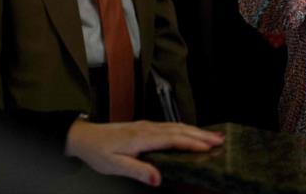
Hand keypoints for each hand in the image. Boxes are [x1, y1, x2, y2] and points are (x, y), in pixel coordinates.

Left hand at [65, 120, 223, 186]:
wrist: (85, 137)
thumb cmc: (99, 151)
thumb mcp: (115, 166)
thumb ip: (137, 171)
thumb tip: (157, 179)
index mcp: (142, 138)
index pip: (173, 139)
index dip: (191, 143)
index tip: (208, 147)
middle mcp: (148, 128)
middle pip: (180, 130)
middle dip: (201, 135)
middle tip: (220, 140)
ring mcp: (148, 126)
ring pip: (177, 126)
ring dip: (197, 130)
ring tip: (214, 135)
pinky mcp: (147, 127)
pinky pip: (171, 126)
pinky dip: (186, 129)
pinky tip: (192, 132)